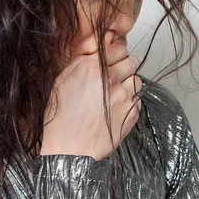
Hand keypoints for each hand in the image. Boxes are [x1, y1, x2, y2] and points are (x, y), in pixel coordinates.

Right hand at [40, 42, 142, 160]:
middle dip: (126, 66)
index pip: (119, 48)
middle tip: (117, 75)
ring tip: (115, 94)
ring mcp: (124, 96)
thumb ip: (81, 62)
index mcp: (92, 67)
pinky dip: (130, 102)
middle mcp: (111, 78)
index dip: (116, 54)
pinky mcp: (131, 113)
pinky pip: (137, 100)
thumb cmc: (60, 118)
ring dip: (129, 84)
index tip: (114, 59)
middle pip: (131, 62)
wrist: (69, 149)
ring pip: (136, 80)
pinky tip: (115, 110)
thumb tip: (95, 50)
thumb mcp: (61, 82)